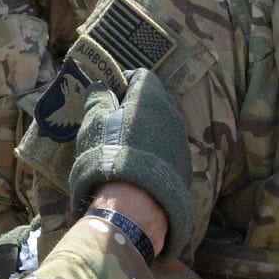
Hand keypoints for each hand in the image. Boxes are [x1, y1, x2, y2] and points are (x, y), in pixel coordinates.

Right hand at [70, 69, 193, 260]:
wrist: (133, 202)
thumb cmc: (108, 154)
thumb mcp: (94, 122)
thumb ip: (98, 98)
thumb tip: (101, 87)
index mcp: (150, 97)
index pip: (141, 77)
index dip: (124, 83)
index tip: (111, 95)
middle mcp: (172, 114)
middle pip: (154, 101)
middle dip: (136, 106)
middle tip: (115, 121)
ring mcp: (181, 140)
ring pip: (162, 126)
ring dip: (146, 130)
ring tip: (125, 147)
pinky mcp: (185, 164)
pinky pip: (168, 149)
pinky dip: (155, 151)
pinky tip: (138, 167)